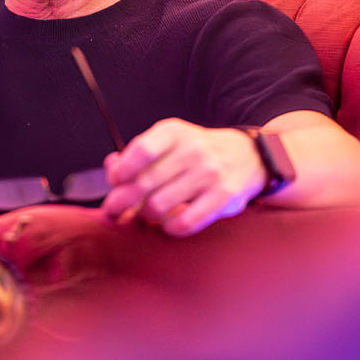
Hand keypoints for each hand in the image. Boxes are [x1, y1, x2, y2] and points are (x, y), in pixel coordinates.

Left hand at [99, 118, 264, 236]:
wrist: (247, 156)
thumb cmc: (195, 153)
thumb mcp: (169, 142)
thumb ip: (137, 155)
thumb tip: (111, 169)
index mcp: (174, 132)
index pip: (141, 151)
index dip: (121, 171)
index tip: (116, 183)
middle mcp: (192, 150)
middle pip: (144, 182)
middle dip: (121, 201)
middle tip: (114, 211)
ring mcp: (209, 173)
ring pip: (159, 205)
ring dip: (145, 215)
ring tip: (145, 215)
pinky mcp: (222, 197)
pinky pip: (185, 222)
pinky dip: (168, 228)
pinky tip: (166, 224)